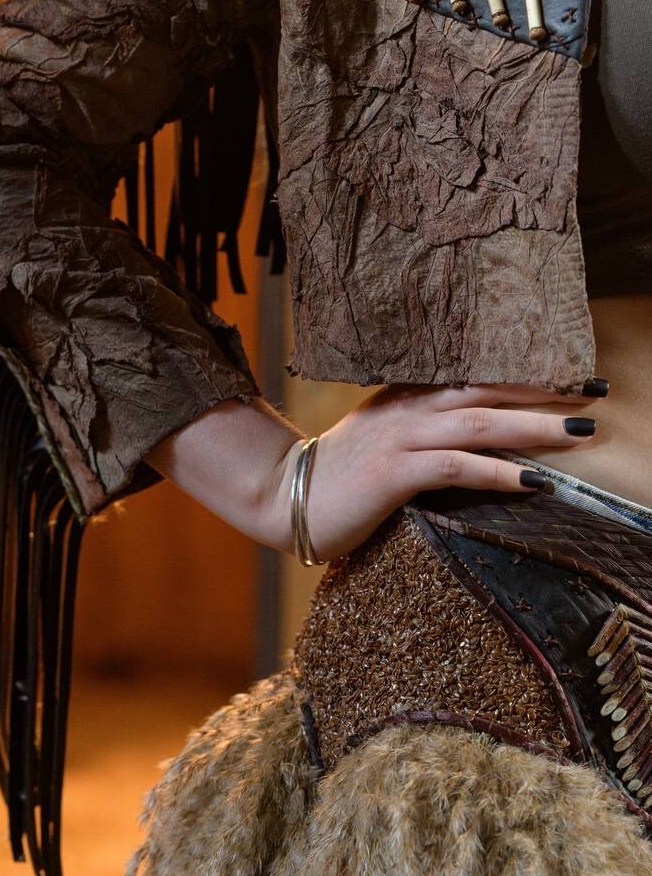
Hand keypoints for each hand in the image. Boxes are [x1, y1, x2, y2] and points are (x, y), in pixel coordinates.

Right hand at [274, 384, 600, 560]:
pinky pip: (455, 467)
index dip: (526, 378)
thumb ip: (420, 437)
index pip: (476, 379)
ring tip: (580, 432)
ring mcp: (399, 440)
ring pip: (480, 424)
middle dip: (546, 392)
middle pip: (488, 391)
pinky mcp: (392, 474)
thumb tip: (468, 442)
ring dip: (535, 427)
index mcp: (406, 401)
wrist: (279, 497)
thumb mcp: (381, 446)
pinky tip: (533, 481)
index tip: (572, 378)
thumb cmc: (334, 481)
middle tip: (595, 391)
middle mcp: (408, 411)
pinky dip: (498, 473)